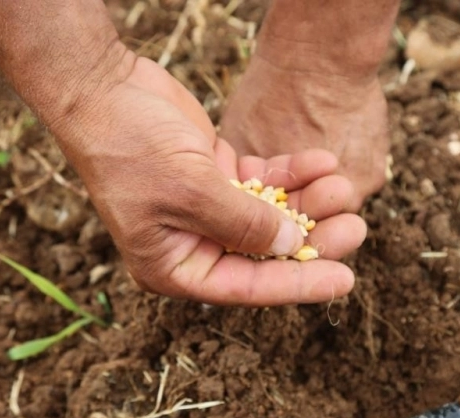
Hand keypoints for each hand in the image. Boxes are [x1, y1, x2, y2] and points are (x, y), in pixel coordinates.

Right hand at [49, 56, 366, 305]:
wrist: (103, 89)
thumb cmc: (130, 147)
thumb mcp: (190, 191)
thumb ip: (242, 224)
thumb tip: (290, 245)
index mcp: (174, 267)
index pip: (247, 287)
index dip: (298, 284)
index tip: (344, 281)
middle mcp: (193, 243)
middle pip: (265, 253)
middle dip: (312, 239)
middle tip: (355, 225)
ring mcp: (206, 208)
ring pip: (270, 215)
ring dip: (308, 202)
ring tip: (342, 185)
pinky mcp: (216, 174)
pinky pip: (264, 181)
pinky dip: (291, 173)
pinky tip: (320, 162)